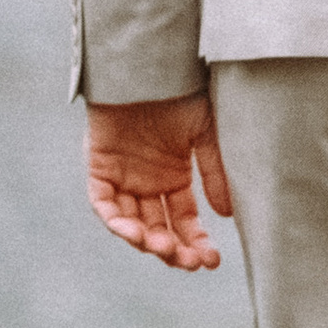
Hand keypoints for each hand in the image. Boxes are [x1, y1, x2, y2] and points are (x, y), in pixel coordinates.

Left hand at [86, 91, 232, 272]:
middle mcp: (147, 181)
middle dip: (174, 250)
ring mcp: (122, 176)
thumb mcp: (207, 133)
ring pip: (131, 222)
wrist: (151, 65)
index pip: (184, 221)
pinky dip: (116, 221)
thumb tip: (227, 215)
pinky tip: (135, 233)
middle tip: (189, 263)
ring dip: (146, 241)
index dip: (196, 242)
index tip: (212, 261)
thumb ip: (214, 172)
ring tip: (164, 249)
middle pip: (158, 229)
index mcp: (174, 176)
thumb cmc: (182, 92)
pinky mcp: (99, 167)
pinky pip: (104, 204)